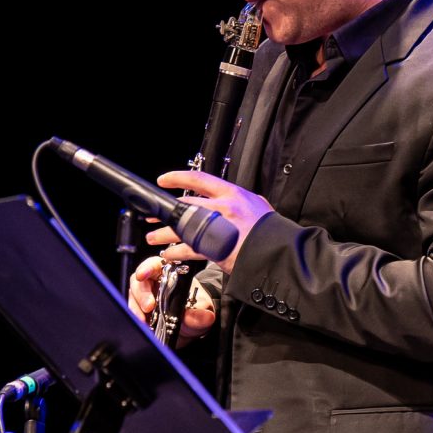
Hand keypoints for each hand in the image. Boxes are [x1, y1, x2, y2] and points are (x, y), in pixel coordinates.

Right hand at [129, 255, 216, 341]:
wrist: (193, 326)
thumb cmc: (197, 309)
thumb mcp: (203, 311)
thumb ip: (201, 314)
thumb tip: (206, 317)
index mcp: (170, 274)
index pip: (156, 264)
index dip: (147, 267)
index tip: (142, 275)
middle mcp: (156, 282)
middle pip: (140, 280)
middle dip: (141, 293)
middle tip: (148, 306)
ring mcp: (146, 295)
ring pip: (133, 295)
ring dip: (136, 307)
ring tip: (144, 319)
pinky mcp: (141, 309)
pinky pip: (133, 310)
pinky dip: (136, 317)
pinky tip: (143, 324)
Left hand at [143, 169, 272, 270]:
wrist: (279, 252)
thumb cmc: (272, 231)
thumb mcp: (259, 206)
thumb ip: (242, 202)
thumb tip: (234, 201)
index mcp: (233, 194)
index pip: (199, 179)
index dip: (178, 178)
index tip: (164, 180)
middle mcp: (222, 208)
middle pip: (185, 205)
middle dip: (165, 211)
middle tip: (153, 215)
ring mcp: (217, 228)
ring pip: (181, 228)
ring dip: (164, 233)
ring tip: (153, 237)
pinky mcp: (214, 249)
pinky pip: (187, 249)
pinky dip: (175, 252)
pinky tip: (168, 254)